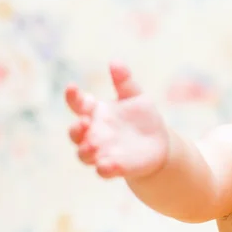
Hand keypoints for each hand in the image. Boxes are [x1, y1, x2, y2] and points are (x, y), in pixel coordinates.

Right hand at [65, 62, 168, 179]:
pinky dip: (103, 168)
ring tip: (93, 145)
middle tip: (84, 122)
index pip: (79, 104)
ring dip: (85, 150)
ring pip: (84, 154)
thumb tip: (115, 61)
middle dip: (75, 129)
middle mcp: (94, 133)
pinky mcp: (115, 167)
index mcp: (97, 113)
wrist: (159, 144)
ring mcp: (102, 152)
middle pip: (75, 132)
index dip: (73, 96)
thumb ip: (124, 82)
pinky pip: (104, 170)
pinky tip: (105, 165)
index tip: (72, 87)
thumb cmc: (142, 117)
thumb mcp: (135, 96)